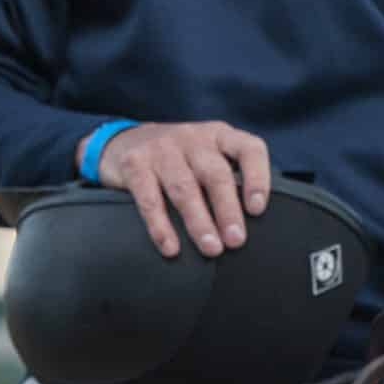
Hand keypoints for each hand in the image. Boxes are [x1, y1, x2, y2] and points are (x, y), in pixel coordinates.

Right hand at [82, 120, 271, 259]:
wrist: (125, 141)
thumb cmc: (181, 158)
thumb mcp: (208, 155)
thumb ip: (230, 178)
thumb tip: (251, 223)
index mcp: (220, 135)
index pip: (248, 149)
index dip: (257, 178)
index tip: (257, 209)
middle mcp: (193, 137)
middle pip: (215, 174)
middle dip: (227, 210)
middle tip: (235, 240)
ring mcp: (162, 149)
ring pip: (184, 188)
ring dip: (199, 221)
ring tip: (211, 247)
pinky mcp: (134, 164)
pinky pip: (149, 199)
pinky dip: (160, 226)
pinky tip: (171, 247)